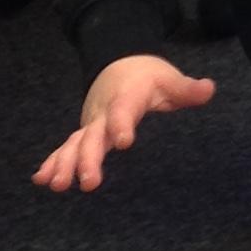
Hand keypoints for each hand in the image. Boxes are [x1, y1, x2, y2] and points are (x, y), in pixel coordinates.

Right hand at [33, 55, 214, 191]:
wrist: (118, 65)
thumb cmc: (148, 77)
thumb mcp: (169, 79)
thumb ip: (186, 89)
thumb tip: (209, 88)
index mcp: (126, 97)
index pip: (123, 110)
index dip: (122, 124)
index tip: (124, 142)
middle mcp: (103, 113)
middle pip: (93, 135)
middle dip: (88, 158)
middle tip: (89, 182)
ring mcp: (90, 124)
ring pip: (74, 144)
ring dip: (65, 164)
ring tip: (58, 185)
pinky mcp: (83, 133)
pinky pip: (65, 148)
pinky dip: (53, 162)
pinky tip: (42, 180)